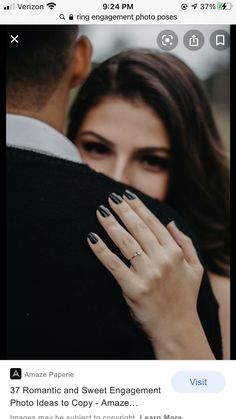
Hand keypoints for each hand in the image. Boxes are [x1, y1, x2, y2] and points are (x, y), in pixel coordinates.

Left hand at [87, 190, 213, 358]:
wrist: (177, 329)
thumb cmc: (185, 298)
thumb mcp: (195, 268)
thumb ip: (185, 243)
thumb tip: (170, 223)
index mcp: (174, 253)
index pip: (153, 223)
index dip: (139, 207)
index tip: (126, 195)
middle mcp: (162, 260)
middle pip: (138, 229)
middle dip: (123, 210)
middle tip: (110, 198)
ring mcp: (147, 274)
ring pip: (125, 243)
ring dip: (111, 225)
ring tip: (100, 212)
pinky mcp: (133, 288)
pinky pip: (113, 264)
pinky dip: (101, 250)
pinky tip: (91, 238)